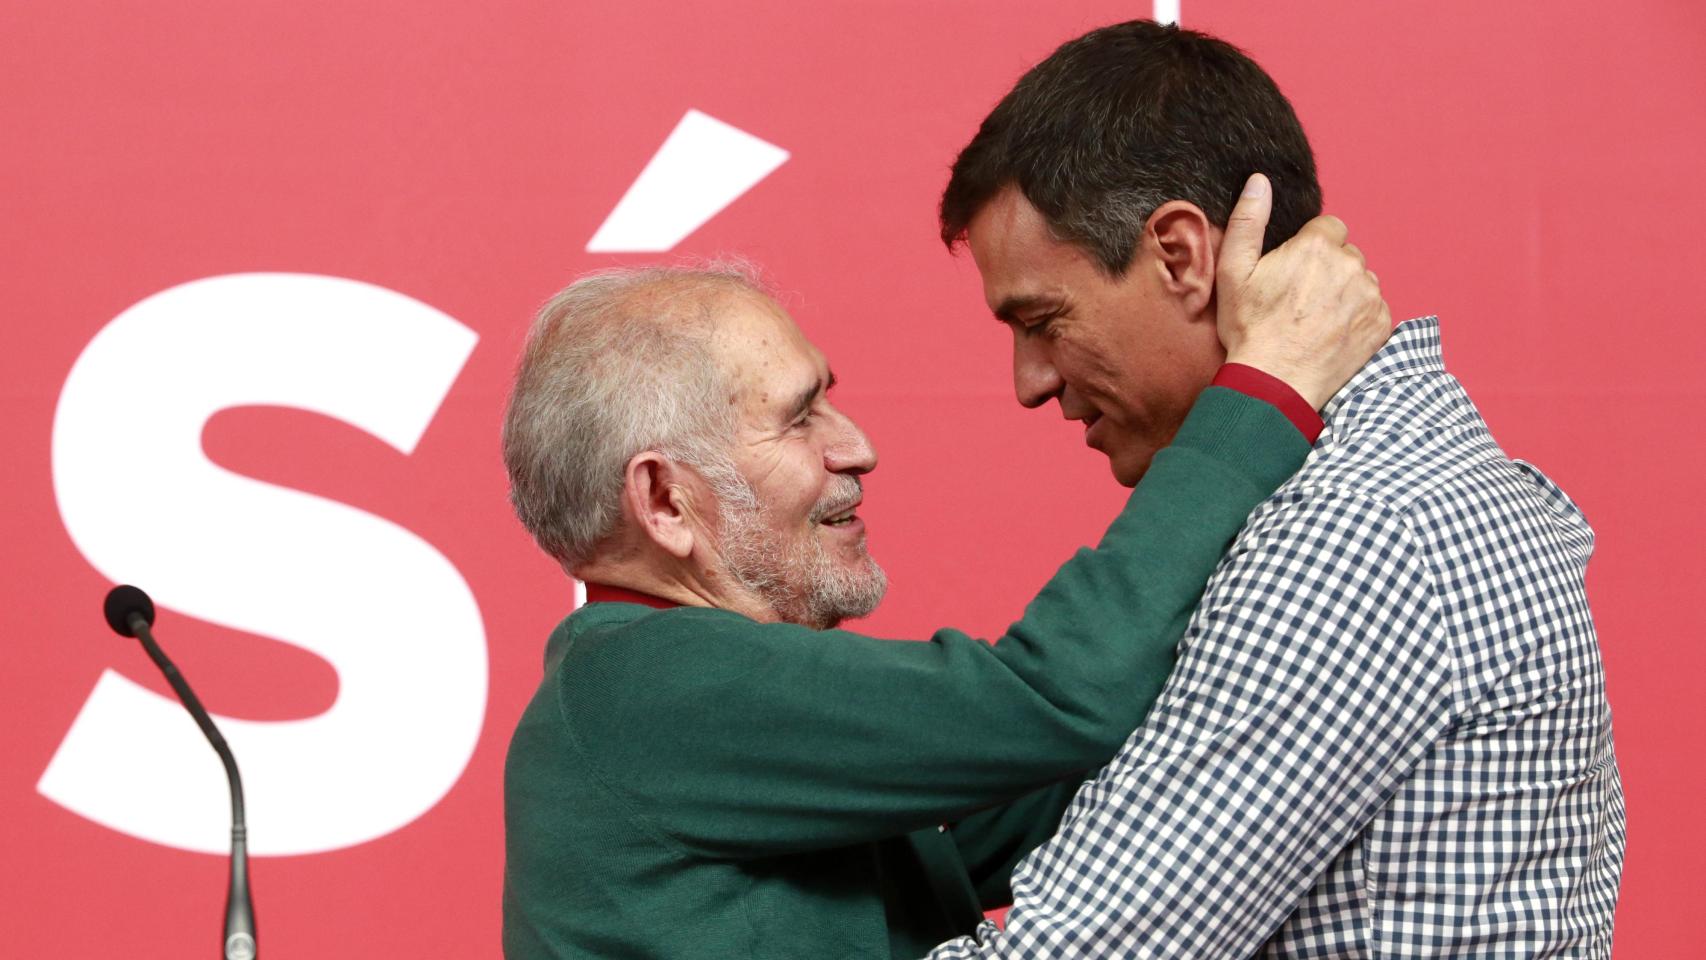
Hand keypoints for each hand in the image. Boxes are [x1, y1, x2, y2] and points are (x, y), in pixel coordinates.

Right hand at [1215, 173, 1390, 409]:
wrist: (1275, 383)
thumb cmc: (1250, 328)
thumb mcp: (1233, 272)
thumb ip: (1248, 221)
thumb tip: (1259, 181)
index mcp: (1317, 246)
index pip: (1328, 228)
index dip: (1308, 249)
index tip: (1293, 273)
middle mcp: (1351, 265)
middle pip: (1346, 254)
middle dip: (1328, 269)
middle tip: (1301, 300)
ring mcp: (1371, 296)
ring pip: (1361, 281)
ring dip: (1345, 292)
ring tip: (1316, 319)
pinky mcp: (1382, 324)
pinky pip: (1374, 308)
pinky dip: (1358, 318)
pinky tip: (1332, 334)